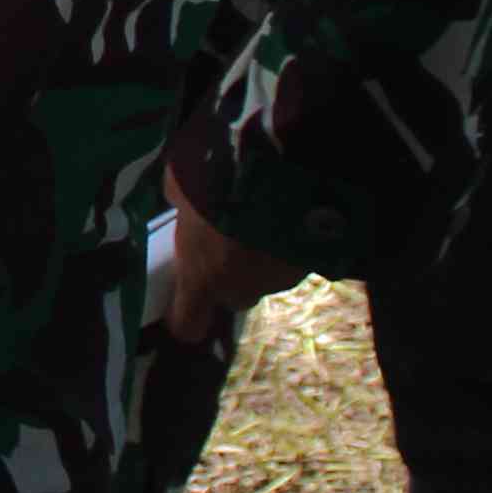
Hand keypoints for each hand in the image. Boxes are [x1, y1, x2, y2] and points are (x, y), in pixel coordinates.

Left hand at [156, 178, 298, 339]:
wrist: (283, 166)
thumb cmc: (218, 180)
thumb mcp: (183, 184)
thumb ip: (179, 203)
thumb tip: (179, 202)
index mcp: (202, 276)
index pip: (189, 325)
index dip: (186, 317)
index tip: (186, 302)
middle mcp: (244, 288)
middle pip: (234, 296)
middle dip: (231, 273)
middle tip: (228, 238)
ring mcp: (282, 277)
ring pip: (267, 275)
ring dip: (263, 254)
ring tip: (262, 216)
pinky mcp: (313, 261)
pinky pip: (294, 257)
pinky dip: (289, 241)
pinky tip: (286, 212)